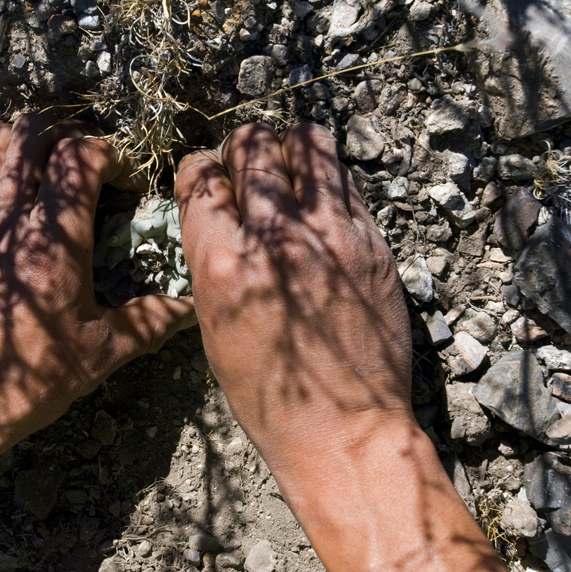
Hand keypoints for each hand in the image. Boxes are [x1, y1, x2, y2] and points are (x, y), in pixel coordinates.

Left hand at [0, 114, 194, 571]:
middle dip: (64, 136)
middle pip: (30, 134)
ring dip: (25, 145)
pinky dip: (0, 173)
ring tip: (50, 175)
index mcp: (55, 233)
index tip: (125, 183)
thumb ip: (150, 321)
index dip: (107, 155)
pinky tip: (20, 214)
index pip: (78, 155)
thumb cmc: (29, 378)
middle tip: (88, 170)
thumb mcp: (100, 352)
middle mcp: (12, 214)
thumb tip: (191, 308)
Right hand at [175, 123, 411, 462]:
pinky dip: (324, 178)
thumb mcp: (214, 325)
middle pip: (252, 145)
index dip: (198, 170)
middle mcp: (277, 237)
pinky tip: (318, 200)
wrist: (344, 428)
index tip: (204, 178)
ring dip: (287, 147)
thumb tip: (215, 210)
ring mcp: (332, 234)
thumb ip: (212, 257)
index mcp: (224, 263)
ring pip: (307, 142)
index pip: (202, 176)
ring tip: (286, 168)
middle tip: (243, 167)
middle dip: (239, 148)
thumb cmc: (268, 392)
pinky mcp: (371, 241)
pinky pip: (344, 178)